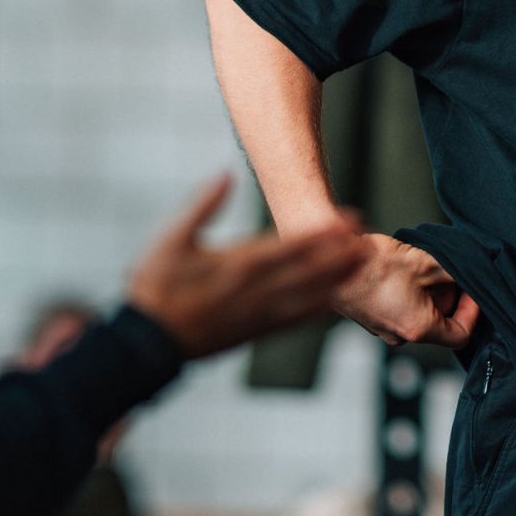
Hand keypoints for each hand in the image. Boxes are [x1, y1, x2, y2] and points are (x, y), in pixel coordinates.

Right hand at [127, 174, 369, 361]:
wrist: (147, 342)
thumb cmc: (156, 286)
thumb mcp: (171, 238)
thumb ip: (202, 205)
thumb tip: (226, 173)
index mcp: (236, 264)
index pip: (290, 247)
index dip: (323, 234)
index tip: (349, 220)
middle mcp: (254, 291)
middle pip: (308, 272)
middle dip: (340, 256)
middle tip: (369, 241)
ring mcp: (256, 315)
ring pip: (307, 297)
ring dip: (337, 281)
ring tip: (363, 267)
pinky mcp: (253, 333)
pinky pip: (293, 322)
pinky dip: (317, 311)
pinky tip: (335, 303)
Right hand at [327, 232, 480, 349]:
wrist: (332, 260)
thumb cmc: (373, 265)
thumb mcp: (427, 263)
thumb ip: (456, 273)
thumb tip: (472, 274)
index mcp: (418, 329)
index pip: (461, 335)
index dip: (473, 311)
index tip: (474, 291)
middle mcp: (400, 336)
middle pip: (440, 323)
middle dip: (449, 296)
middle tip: (447, 269)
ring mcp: (383, 328)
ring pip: (420, 314)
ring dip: (429, 292)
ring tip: (423, 265)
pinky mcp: (371, 317)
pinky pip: (401, 309)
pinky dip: (410, 292)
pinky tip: (403, 269)